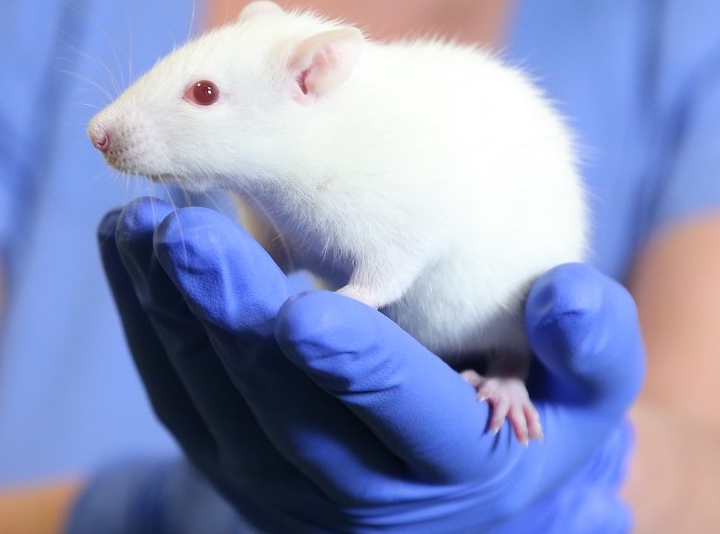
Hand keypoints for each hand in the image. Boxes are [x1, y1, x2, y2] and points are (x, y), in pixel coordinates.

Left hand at [84, 198, 643, 532]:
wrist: (461, 499)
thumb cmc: (534, 417)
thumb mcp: (589, 392)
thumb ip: (593, 342)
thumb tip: (569, 292)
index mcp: (451, 465)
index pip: (400, 415)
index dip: (355, 368)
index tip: (305, 310)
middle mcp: (357, 489)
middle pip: (280, 404)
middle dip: (228, 316)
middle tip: (183, 235)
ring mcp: (279, 481)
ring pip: (211, 400)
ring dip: (169, 311)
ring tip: (140, 221)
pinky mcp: (227, 457)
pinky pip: (175, 391)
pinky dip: (144, 318)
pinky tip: (126, 243)